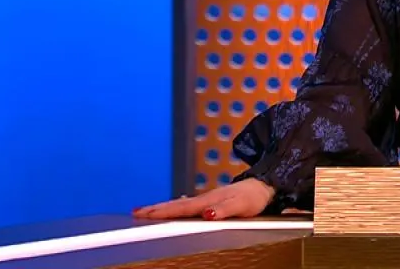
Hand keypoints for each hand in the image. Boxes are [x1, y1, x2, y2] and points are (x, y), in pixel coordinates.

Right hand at [133, 178, 275, 220]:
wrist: (264, 185)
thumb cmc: (253, 197)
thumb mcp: (241, 205)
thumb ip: (223, 209)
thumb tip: (205, 214)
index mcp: (208, 200)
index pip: (181, 208)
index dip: (162, 211)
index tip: (143, 214)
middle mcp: (205, 198)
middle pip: (175, 205)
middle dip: (155, 209)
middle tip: (135, 213)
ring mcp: (207, 198)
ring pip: (180, 204)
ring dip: (162, 208)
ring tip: (145, 211)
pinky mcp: (211, 201)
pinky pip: (188, 205)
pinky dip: (175, 207)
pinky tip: (172, 209)